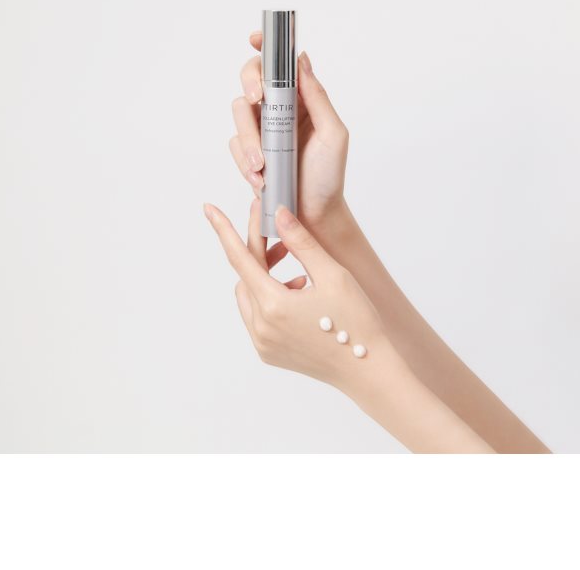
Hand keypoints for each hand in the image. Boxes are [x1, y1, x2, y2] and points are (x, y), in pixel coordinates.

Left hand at [203, 198, 385, 391]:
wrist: (370, 371)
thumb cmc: (356, 322)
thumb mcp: (332, 274)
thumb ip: (301, 242)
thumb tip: (279, 214)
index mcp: (273, 305)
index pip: (240, 257)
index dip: (225, 229)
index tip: (209, 209)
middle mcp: (261, 327)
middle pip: (246, 275)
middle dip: (261, 253)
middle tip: (284, 238)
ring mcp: (263, 343)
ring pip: (249, 295)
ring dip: (265, 277)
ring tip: (301, 274)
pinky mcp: (269, 353)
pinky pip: (258, 317)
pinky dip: (271, 299)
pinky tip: (300, 294)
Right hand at [228, 32, 348, 229]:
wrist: (313, 215)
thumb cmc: (328, 176)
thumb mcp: (332, 134)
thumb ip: (318, 96)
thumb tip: (302, 60)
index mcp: (302, 99)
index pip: (281, 64)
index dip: (266, 46)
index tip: (255, 39)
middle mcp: (279, 109)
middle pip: (251, 78)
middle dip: (249, 83)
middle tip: (255, 99)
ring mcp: (261, 129)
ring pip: (238, 112)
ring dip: (247, 137)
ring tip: (262, 164)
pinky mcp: (248, 151)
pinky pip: (233, 144)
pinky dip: (244, 160)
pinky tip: (260, 178)